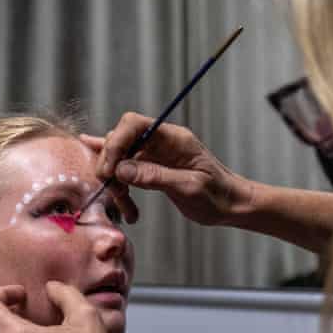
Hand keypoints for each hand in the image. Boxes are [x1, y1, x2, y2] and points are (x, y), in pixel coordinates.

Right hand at [88, 112, 253, 226]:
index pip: (134, 124)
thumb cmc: (218, 196)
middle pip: (122, 140)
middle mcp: (162, 142)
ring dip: (116, 182)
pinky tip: (101, 171)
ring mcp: (156, 155)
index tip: (110, 170)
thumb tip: (121, 169)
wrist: (232, 205)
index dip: (115, 142)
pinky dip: (115, 175)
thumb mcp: (189, 188)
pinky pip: (127, 168)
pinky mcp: (153, 168)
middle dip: (111, 164)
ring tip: (127, 208)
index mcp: (174, 138)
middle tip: (115, 191)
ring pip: (121, 159)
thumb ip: (155, 176)